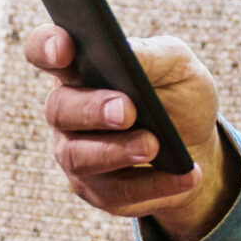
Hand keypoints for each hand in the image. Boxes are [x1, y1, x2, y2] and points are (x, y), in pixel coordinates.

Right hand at [23, 26, 236, 240]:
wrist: (196, 144)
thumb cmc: (176, 93)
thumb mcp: (177, 65)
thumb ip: (151, 55)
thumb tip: (128, 53)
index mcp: (80, 68)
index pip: (45, 50)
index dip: (47, 47)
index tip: (64, 48)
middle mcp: (68, 111)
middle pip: (59, 108)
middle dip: (92, 109)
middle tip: (127, 110)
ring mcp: (77, 152)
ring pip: (80, 156)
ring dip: (117, 151)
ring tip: (153, 145)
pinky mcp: (98, 190)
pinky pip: (117, 192)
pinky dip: (155, 185)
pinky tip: (187, 176)